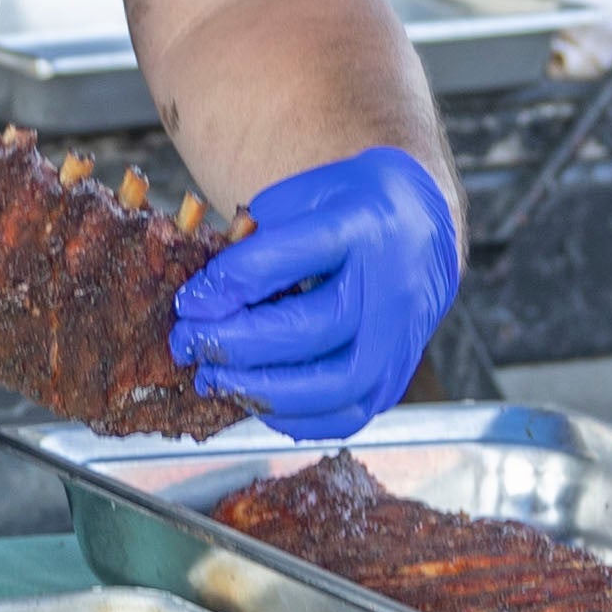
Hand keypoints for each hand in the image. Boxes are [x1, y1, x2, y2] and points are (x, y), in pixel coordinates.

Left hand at [166, 146, 462, 439]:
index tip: (189, 301)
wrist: (424, 226)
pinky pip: (345, 415)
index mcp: (366, 225)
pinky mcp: (396, 377)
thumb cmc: (350, 206)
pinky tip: (253, 398)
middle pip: (310, 328)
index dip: (228, 284)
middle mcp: (392, 286)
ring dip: (260, 389)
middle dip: (233, 342)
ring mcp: (400, 339)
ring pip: (332, 384)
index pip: (289, 258)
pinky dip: (293, 417)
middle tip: (187, 342)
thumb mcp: (304, 194)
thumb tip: (206, 295)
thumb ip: (258, 238)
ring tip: (213, 377)